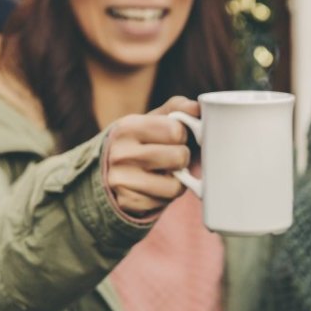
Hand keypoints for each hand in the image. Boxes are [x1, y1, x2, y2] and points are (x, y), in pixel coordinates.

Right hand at [104, 96, 196, 216]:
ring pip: (175, 185)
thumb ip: (178, 109)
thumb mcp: (155, 119)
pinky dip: (165, 196)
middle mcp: (121, 153)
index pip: (176, 131)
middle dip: (181, 158)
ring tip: (164, 173)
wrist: (112, 168)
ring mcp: (121, 180)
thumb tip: (198, 107)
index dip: (181, 135)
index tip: (173, 138)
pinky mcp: (127, 202)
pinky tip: (154, 187)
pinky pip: (165, 202)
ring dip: (177, 180)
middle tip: (170, 158)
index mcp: (128, 127)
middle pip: (179, 157)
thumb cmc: (143, 140)